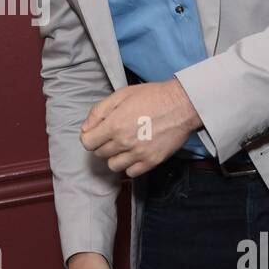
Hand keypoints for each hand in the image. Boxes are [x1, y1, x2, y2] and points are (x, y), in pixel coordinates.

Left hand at [80, 79, 201, 178]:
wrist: (182, 104)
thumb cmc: (153, 96)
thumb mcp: (121, 94)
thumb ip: (99, 111)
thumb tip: (86, 128)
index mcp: (114, 125)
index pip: (88, 142)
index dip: (89, 137)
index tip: (96, 133)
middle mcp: (124, 142)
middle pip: (100, 154)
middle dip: (102, 144)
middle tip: (113, 135)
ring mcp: (139, 154)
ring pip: (113, 166)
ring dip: (115, 156)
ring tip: (124, 146)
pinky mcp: (152, 161)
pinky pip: (131, 173)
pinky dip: (129, 165)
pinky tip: (134, 154)